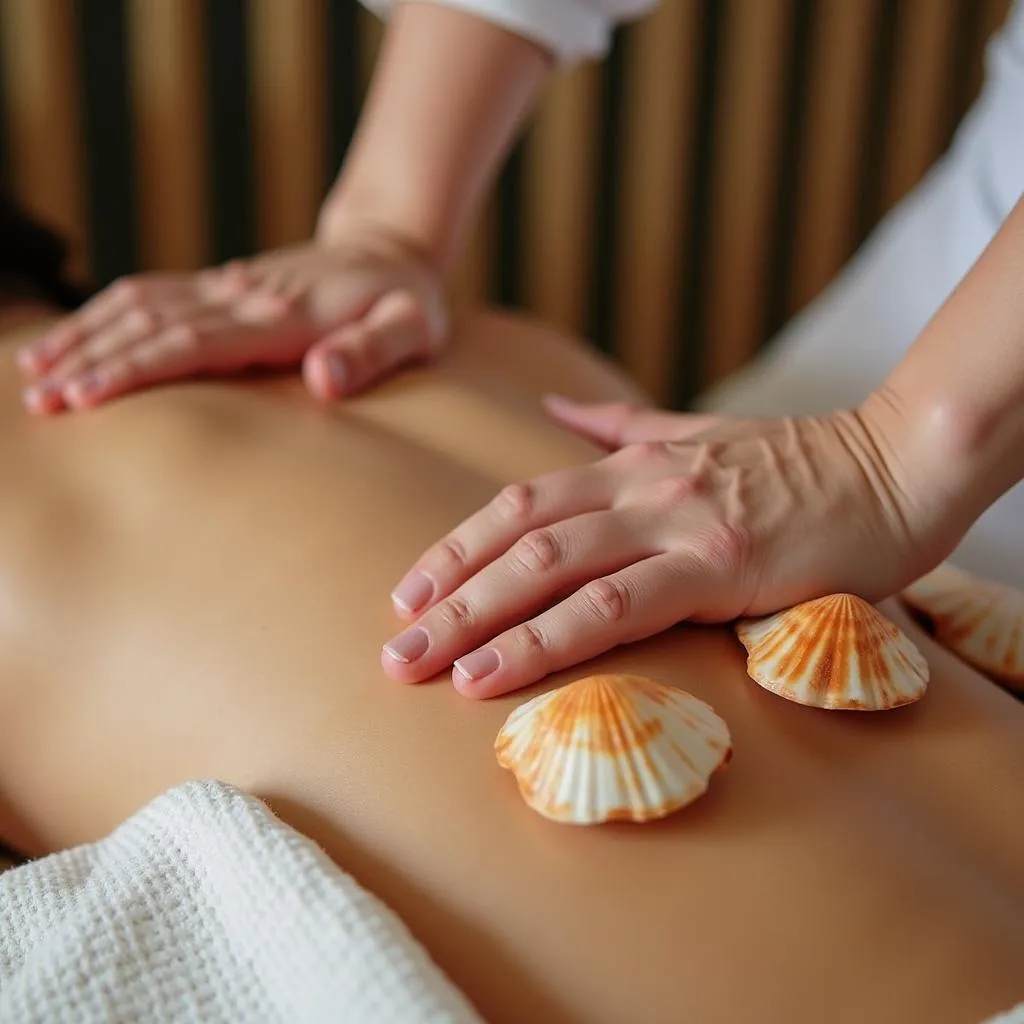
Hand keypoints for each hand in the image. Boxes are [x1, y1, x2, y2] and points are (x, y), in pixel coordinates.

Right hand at [16, 225, 445, 413]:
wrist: (392, 249)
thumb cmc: (408, 302)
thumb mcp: (410, 329)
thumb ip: (371, 353)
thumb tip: (324, 379)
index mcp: (284, 319)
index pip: (196, 343)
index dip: (139, 368)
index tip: (88, 394)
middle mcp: (245, 299)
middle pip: (152, 324)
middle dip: (91, 361)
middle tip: (39, 401)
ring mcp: (229, 289)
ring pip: (140, 305)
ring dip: (86, 336)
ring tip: (35, 373)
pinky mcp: (224, 287)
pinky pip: (153, 294)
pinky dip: (107, 314)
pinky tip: (75, 337)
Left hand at [381, 395, 951, 697]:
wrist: (896, 464)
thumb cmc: (801, 463)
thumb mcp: (697, 433)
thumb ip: (620, 429)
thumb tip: (556, 412)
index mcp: (632, 465)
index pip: (521, 504)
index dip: (458, 547)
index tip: (411, 590)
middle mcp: (640, 489)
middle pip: (518, 539)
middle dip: (448, 591)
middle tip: (391, 643)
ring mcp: (676, 524)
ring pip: (552, 571)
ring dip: (478, 620)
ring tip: (422, 667)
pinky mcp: (718, 567)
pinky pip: (615, 607)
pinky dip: (547, 640)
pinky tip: (497, 670)